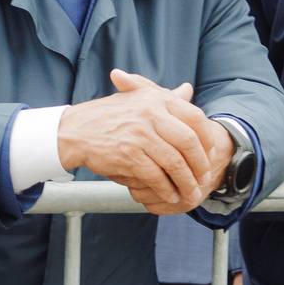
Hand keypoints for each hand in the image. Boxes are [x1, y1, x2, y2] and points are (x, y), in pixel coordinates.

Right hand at [55, 70, 232, 214]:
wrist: (74, 131)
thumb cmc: (107, 116)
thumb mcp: (137, 99)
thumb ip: (165, 96)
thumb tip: (188, 89)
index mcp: (156, 99)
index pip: (195, 118)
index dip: (206, 138)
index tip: (209, 153)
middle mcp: (151, 114)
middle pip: (189, 142)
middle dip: (200, 164)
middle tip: (203, 177)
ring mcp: (140, 135)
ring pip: (175, 163)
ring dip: (186, 182)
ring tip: (190, 192)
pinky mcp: (130, 155)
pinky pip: (156, 176)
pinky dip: (166, 189)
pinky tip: (170, 195)